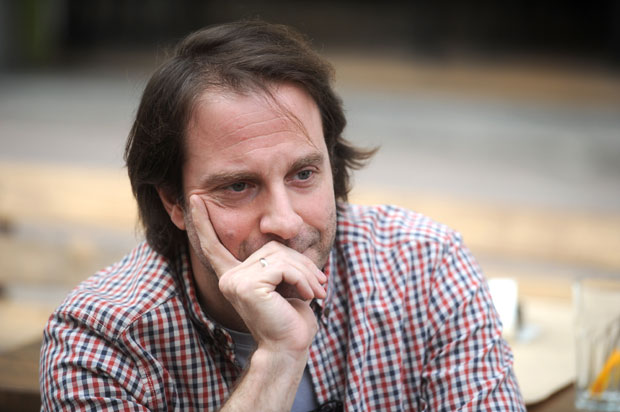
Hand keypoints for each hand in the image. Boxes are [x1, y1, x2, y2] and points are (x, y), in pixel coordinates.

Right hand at [189, 194, 326, 355]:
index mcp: (234, 276)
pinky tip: (309, 295)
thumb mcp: (286, 282)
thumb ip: (279, 260)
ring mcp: (235, 281)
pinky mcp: (247, 285)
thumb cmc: (290, 319)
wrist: (289, 348)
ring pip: (281, 255)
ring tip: (317, 291)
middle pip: (272, 247)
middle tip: (320, 283)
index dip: (203, 221)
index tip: (195, 198)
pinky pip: (283, 266)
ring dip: (307, 272)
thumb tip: (287, 230)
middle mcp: (229, 277)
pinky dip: (303, 278)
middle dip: (301, 263)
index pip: (214, 245)